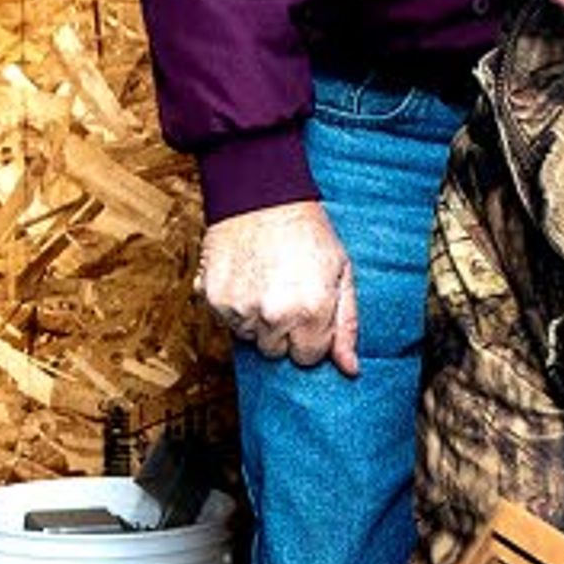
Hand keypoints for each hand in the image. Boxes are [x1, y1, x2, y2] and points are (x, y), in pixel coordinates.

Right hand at [201, 202, 359, 374]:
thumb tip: (350, 369)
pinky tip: (245, 278)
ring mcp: (241, 308)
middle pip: (276, 352)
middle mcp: (275, 316)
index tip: (308, 311)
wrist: (261, 194)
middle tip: (285, 293)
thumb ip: (347, 325)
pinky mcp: (214, 298)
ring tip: (264, 282)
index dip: (310, 335)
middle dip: (283, 330)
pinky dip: (234, 305)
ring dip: (257, 319)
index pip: (308, 357)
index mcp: (311, 312)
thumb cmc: (306, 232)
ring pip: (250, 338)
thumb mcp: (340, 273)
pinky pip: (226, 320)